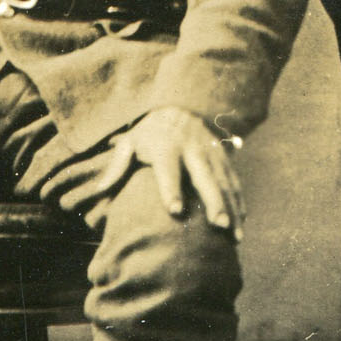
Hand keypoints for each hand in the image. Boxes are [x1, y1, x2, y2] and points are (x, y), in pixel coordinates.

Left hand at [105, 108, 244, 237]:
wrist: (180, 106)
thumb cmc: (149, 133)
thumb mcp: (130, 142)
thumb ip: (117, 166)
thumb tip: (98, 190)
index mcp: (166, 145)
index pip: (168, 169)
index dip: (171, 189)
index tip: (176, 211)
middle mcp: (192, 148)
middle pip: (204, 176)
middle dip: (213, 201)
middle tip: (219, 226)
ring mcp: (211, 152)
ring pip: (224, 181)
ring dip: (231, 207)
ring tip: (235, 234)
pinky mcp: (223, 156)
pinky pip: (234, 180)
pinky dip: (239, 200)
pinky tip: (242, 221)